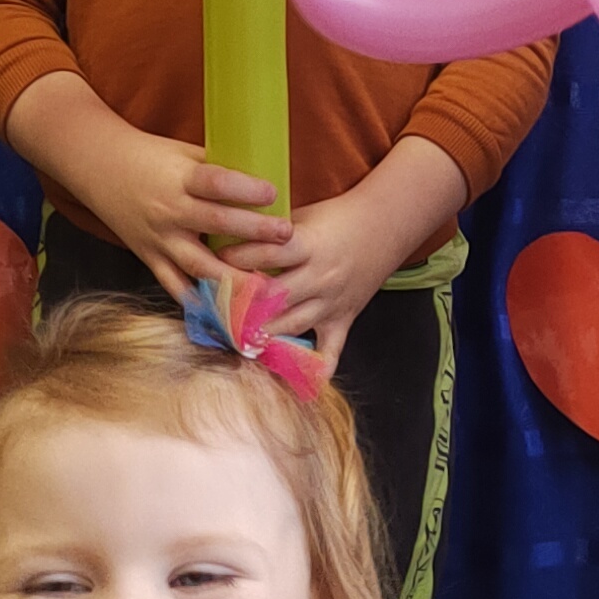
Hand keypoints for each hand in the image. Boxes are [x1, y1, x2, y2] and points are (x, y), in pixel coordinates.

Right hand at [70, 112, 290, 299]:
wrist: (98, 166)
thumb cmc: (150, 156)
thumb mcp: (184, 153)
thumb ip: (219, 170)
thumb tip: (264, 183)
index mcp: (180, 178)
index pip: (216, 183)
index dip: (245, 190)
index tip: (273, 193)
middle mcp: (169, 211)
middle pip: (216, 224)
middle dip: (254, 232)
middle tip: (286, 235)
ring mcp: (158, 239)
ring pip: (199, 265)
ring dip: (233, 279)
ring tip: (264, 289)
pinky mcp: (149, 257)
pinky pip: (175, 285)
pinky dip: (198, 302)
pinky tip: (223, 314)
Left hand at [227, 177, 405, 376]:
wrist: (387, 224)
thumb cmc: (337, 216)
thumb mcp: (301, 215)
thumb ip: (268, 232)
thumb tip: (224, 240)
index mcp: (308, 244)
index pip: (267, 255)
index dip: (236, 259)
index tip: (212, 264)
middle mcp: (320, 276)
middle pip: (274, 297)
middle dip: (242, 304)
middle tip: (213, 310)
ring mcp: (332, 302)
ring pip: (292, 325)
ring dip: (263, 335)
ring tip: (234, 340)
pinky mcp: (343, 319)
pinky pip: (331, 351)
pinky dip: (316, 369)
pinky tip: (296, 383)